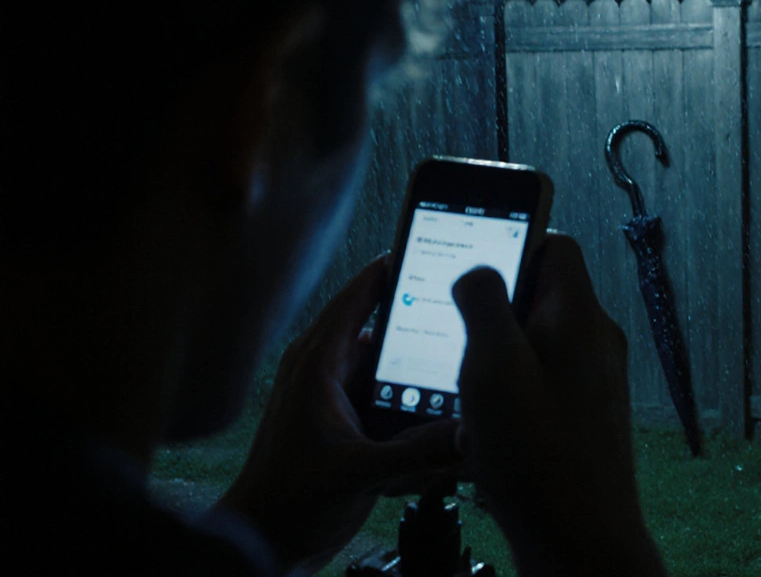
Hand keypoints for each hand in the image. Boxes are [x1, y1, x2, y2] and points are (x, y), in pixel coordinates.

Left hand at [217, 256, 463, 573]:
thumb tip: (468, 432)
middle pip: (375, 325)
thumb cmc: (289, 502)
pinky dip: (404, 391)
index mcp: (317, 367)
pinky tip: (433, 400)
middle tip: (454, 299)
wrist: (264, 541)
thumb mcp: (359, 473)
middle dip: (413, 314)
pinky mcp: (340, 422)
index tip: (420, 248)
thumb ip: (417, 451)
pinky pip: (380, 391)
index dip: (386, 272)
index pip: (355, 300)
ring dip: (411, 359)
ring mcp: (330, 397)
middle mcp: (322, 373)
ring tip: (453, 349)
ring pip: (381, 361)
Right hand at [453, 234, 667, 576]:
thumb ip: (482, 303)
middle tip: (457, 338)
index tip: (473, 260)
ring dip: (496, 360)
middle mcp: (596, 343)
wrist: (580, 539)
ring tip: (468, 393)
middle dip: (493, 312)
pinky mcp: (585, 416)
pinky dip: (510, 395)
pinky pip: (541, 383)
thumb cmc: (538, 458)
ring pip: (536, 344)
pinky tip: (485, 429)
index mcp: (579, 317)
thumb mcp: (493, 366)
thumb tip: (477, 271)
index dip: (510, 243)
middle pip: (540, 295)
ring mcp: (594, 382)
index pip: (555, 246)